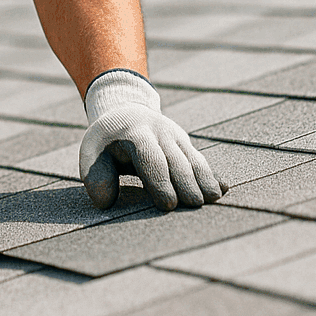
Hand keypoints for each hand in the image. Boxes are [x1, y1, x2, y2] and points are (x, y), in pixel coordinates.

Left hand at [79, 69, 226, 210]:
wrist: (125, 111)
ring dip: (204, 178)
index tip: (168, 205)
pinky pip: (200, 160)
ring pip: (193, 159)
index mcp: (135, 134)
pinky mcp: (185, 144)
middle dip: (187, 182)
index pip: (150, 158)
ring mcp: (176, 137)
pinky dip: (212, 174)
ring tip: (213, 198)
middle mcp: (159, 132)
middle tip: (195, 205)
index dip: (160, 181)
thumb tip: (105, 202)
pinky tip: (223, 189)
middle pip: (177, 160)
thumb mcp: (92, 152)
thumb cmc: (106, 141)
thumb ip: (96, 176)